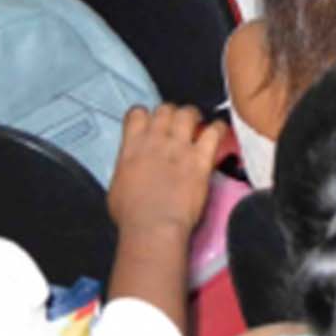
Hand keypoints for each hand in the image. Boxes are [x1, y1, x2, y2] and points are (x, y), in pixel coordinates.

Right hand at [106, 103, 223, 236]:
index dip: (145, 115)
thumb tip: (130, 169)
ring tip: (197, 124)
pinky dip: (218, 128)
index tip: (150, 122)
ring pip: (188, 113)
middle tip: (176, 125)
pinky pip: (214, 132)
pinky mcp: (200, 158)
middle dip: (171, 114)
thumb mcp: (117, 187)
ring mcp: (180, 147)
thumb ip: (126, 169)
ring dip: (193, 116)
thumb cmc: (133, 215)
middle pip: (165, 109)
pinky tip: (218, 131)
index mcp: (132, 147)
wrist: (153, 226)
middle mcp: (156, 141)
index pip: (137, 114)